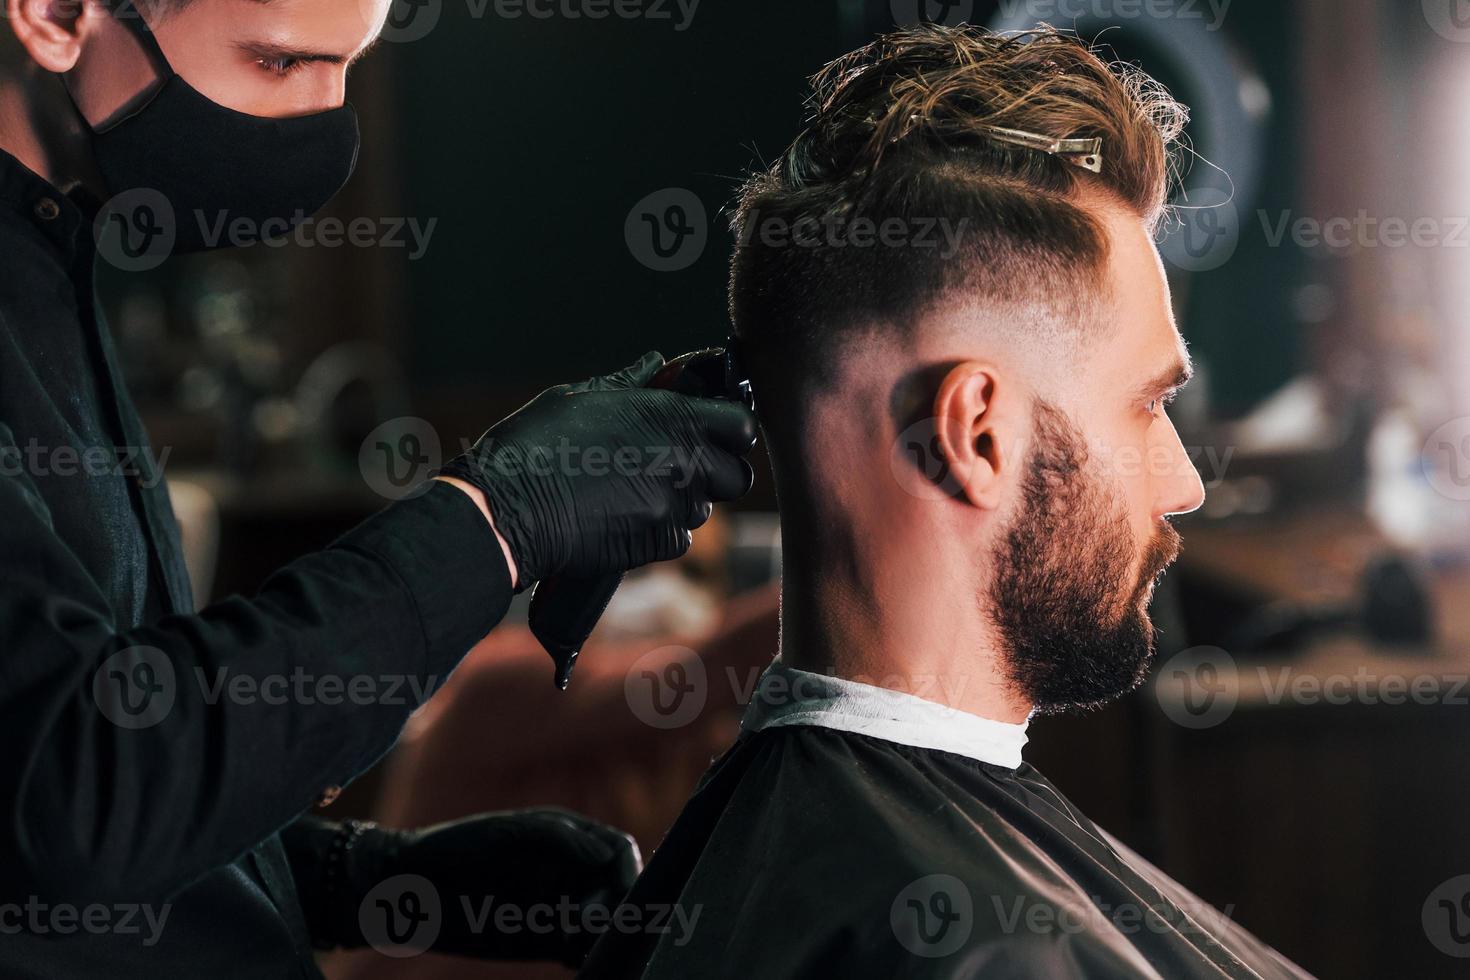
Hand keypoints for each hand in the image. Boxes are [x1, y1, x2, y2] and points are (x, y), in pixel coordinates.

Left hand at [369, 809, 641, 965]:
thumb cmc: (454, 849)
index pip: (618, 851)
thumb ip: (557, 838)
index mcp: (567, 835)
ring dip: (605, 937)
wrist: (408, 891)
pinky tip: (574, 960)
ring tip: (577, 944)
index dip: (627, 873)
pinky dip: (587, 956)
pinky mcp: (542, 940)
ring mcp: (558, 906)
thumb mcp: (506, 833)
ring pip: (604, 924)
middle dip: (617, 909)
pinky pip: (579, 950)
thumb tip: (605, 858)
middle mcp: (570, 870)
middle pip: (619, 890)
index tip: (619, 898)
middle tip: (585, 926)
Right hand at [439, 351, 756, 589]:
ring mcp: (673, 506)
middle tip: (683, 465)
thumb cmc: (535, 445)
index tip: (718, 430)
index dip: (734, 429)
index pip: (742, 424)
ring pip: (705, 507)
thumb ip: (628, 384)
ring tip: (641, 490)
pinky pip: (679, 538)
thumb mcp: (578, 398)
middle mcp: (683, 461)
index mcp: (670, 416)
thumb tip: (652, 363)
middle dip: (716, 471)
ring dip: (684, 500)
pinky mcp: (658, 543)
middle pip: (736, 475)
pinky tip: (626, 516)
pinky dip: (661, 530)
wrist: (508, 510)